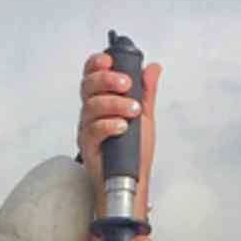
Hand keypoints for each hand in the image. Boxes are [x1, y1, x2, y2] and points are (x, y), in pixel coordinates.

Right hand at [77, 49, 159, 211]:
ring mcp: (87, 128)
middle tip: (127, 85)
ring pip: (91, 106)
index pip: (92, 75)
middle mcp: (91, 112)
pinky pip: (93, 129)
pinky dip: (109, 125)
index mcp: (102, 101)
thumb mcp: (145, 117)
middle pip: (88, 85)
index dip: (97, 64)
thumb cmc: (134, 152)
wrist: (133, 180)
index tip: (110, 61)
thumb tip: (152, 68)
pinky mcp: (87, 145)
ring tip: (133, 111)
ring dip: (115, 104)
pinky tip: (122, 126)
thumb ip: (147, 92)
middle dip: (107, 80)